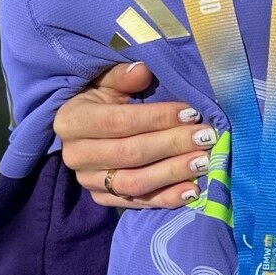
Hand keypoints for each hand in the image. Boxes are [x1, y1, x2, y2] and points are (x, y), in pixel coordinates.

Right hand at [54, 61, 212, 208]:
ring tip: (204, 162)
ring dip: (173, 173)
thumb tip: (142, 71)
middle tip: (205, 137)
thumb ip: (122, 77)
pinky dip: (167, 198)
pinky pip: (138, 203)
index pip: (119, 122)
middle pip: (129, 154)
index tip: (191, 113)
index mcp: (71, 121)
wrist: (84, 132)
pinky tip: (193, 190)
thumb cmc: (100, 100)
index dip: (157, 118)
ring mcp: (88, 181)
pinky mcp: (102, 198)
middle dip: (172, 145)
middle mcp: (75, 155)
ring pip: (134, 182)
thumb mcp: (106, 82)